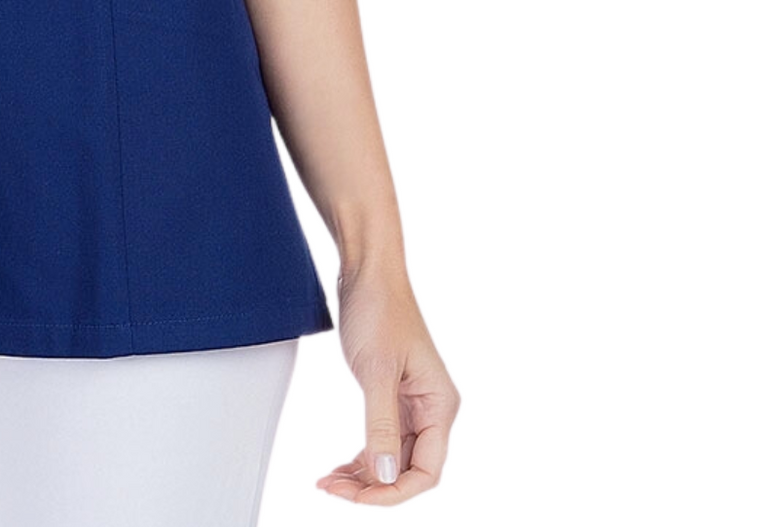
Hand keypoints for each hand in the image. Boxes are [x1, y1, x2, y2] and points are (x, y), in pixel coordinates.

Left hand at [316, 261, 458, 503]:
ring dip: (363, 475)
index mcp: (440, 405)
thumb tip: (384, 475)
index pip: (426, 472)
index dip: (392, 491)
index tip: (356, 497)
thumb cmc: (379, 310)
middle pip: (407, 470)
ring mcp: (412, 403)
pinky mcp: (392, 395)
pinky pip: (381, 440)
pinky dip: (361, 456)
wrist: (367, 272)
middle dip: (372, 487)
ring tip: (328, 481)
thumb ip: (381, 425)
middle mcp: (431, 409)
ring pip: (392, 458)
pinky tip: (339, 467)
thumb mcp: (376, 372)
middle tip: (331, 488)